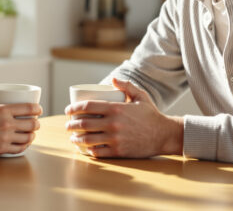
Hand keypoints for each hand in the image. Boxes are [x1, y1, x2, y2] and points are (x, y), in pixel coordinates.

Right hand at [0, 99, 42, 156]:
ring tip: (31, 134)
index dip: (37, 109)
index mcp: (3, 110)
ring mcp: (5, 137)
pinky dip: (24, 146)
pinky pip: (19, 148)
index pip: (28, 108)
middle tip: (36, 123)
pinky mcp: (2, 148)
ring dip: (32, 136)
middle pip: (32, 124)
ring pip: (28, 137)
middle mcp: (7, 123)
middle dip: (37, 124)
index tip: (39, 110)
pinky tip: (24, 144)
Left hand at [64, 78, 183, 157]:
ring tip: (73, 137)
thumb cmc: (151, 114)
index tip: (68, 110)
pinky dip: (87, 150)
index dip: (74, 108)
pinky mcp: (118, 151)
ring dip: (76, 138)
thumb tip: (112, 79)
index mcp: (116, 108)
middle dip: (71, 124)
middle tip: (68, 124)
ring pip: (87, 139)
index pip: (87, 106)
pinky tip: (83, 148)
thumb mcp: (141, 95)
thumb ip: (126, 85)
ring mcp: (115, 139)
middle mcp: (113, 123)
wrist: (164, 135)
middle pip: (84, 123)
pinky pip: (97, 152)